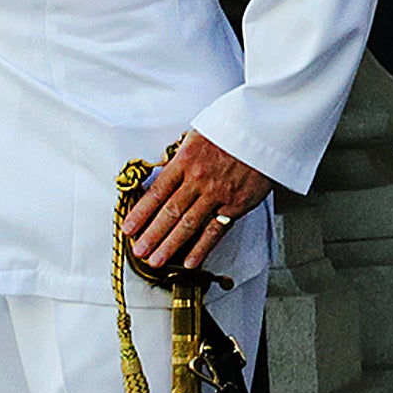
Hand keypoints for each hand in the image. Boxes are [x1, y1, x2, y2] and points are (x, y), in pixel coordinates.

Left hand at [121, 131, 276, 272]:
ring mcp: (217, 194)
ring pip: (189, 224)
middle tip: (138, 251)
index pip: (157, 191)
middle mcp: (198, 179)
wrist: (264, 131)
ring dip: (170, 245)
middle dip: (151, 234)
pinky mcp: (236, 204)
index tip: (128, 228)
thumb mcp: (198, 135)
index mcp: (185, 160)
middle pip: (169, 212)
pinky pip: (215, 230)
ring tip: (156, 260)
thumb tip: (162, 173)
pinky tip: (189, 262)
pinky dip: (201, 248)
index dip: (140, 213)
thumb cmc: (231, 130)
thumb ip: (181, 158)